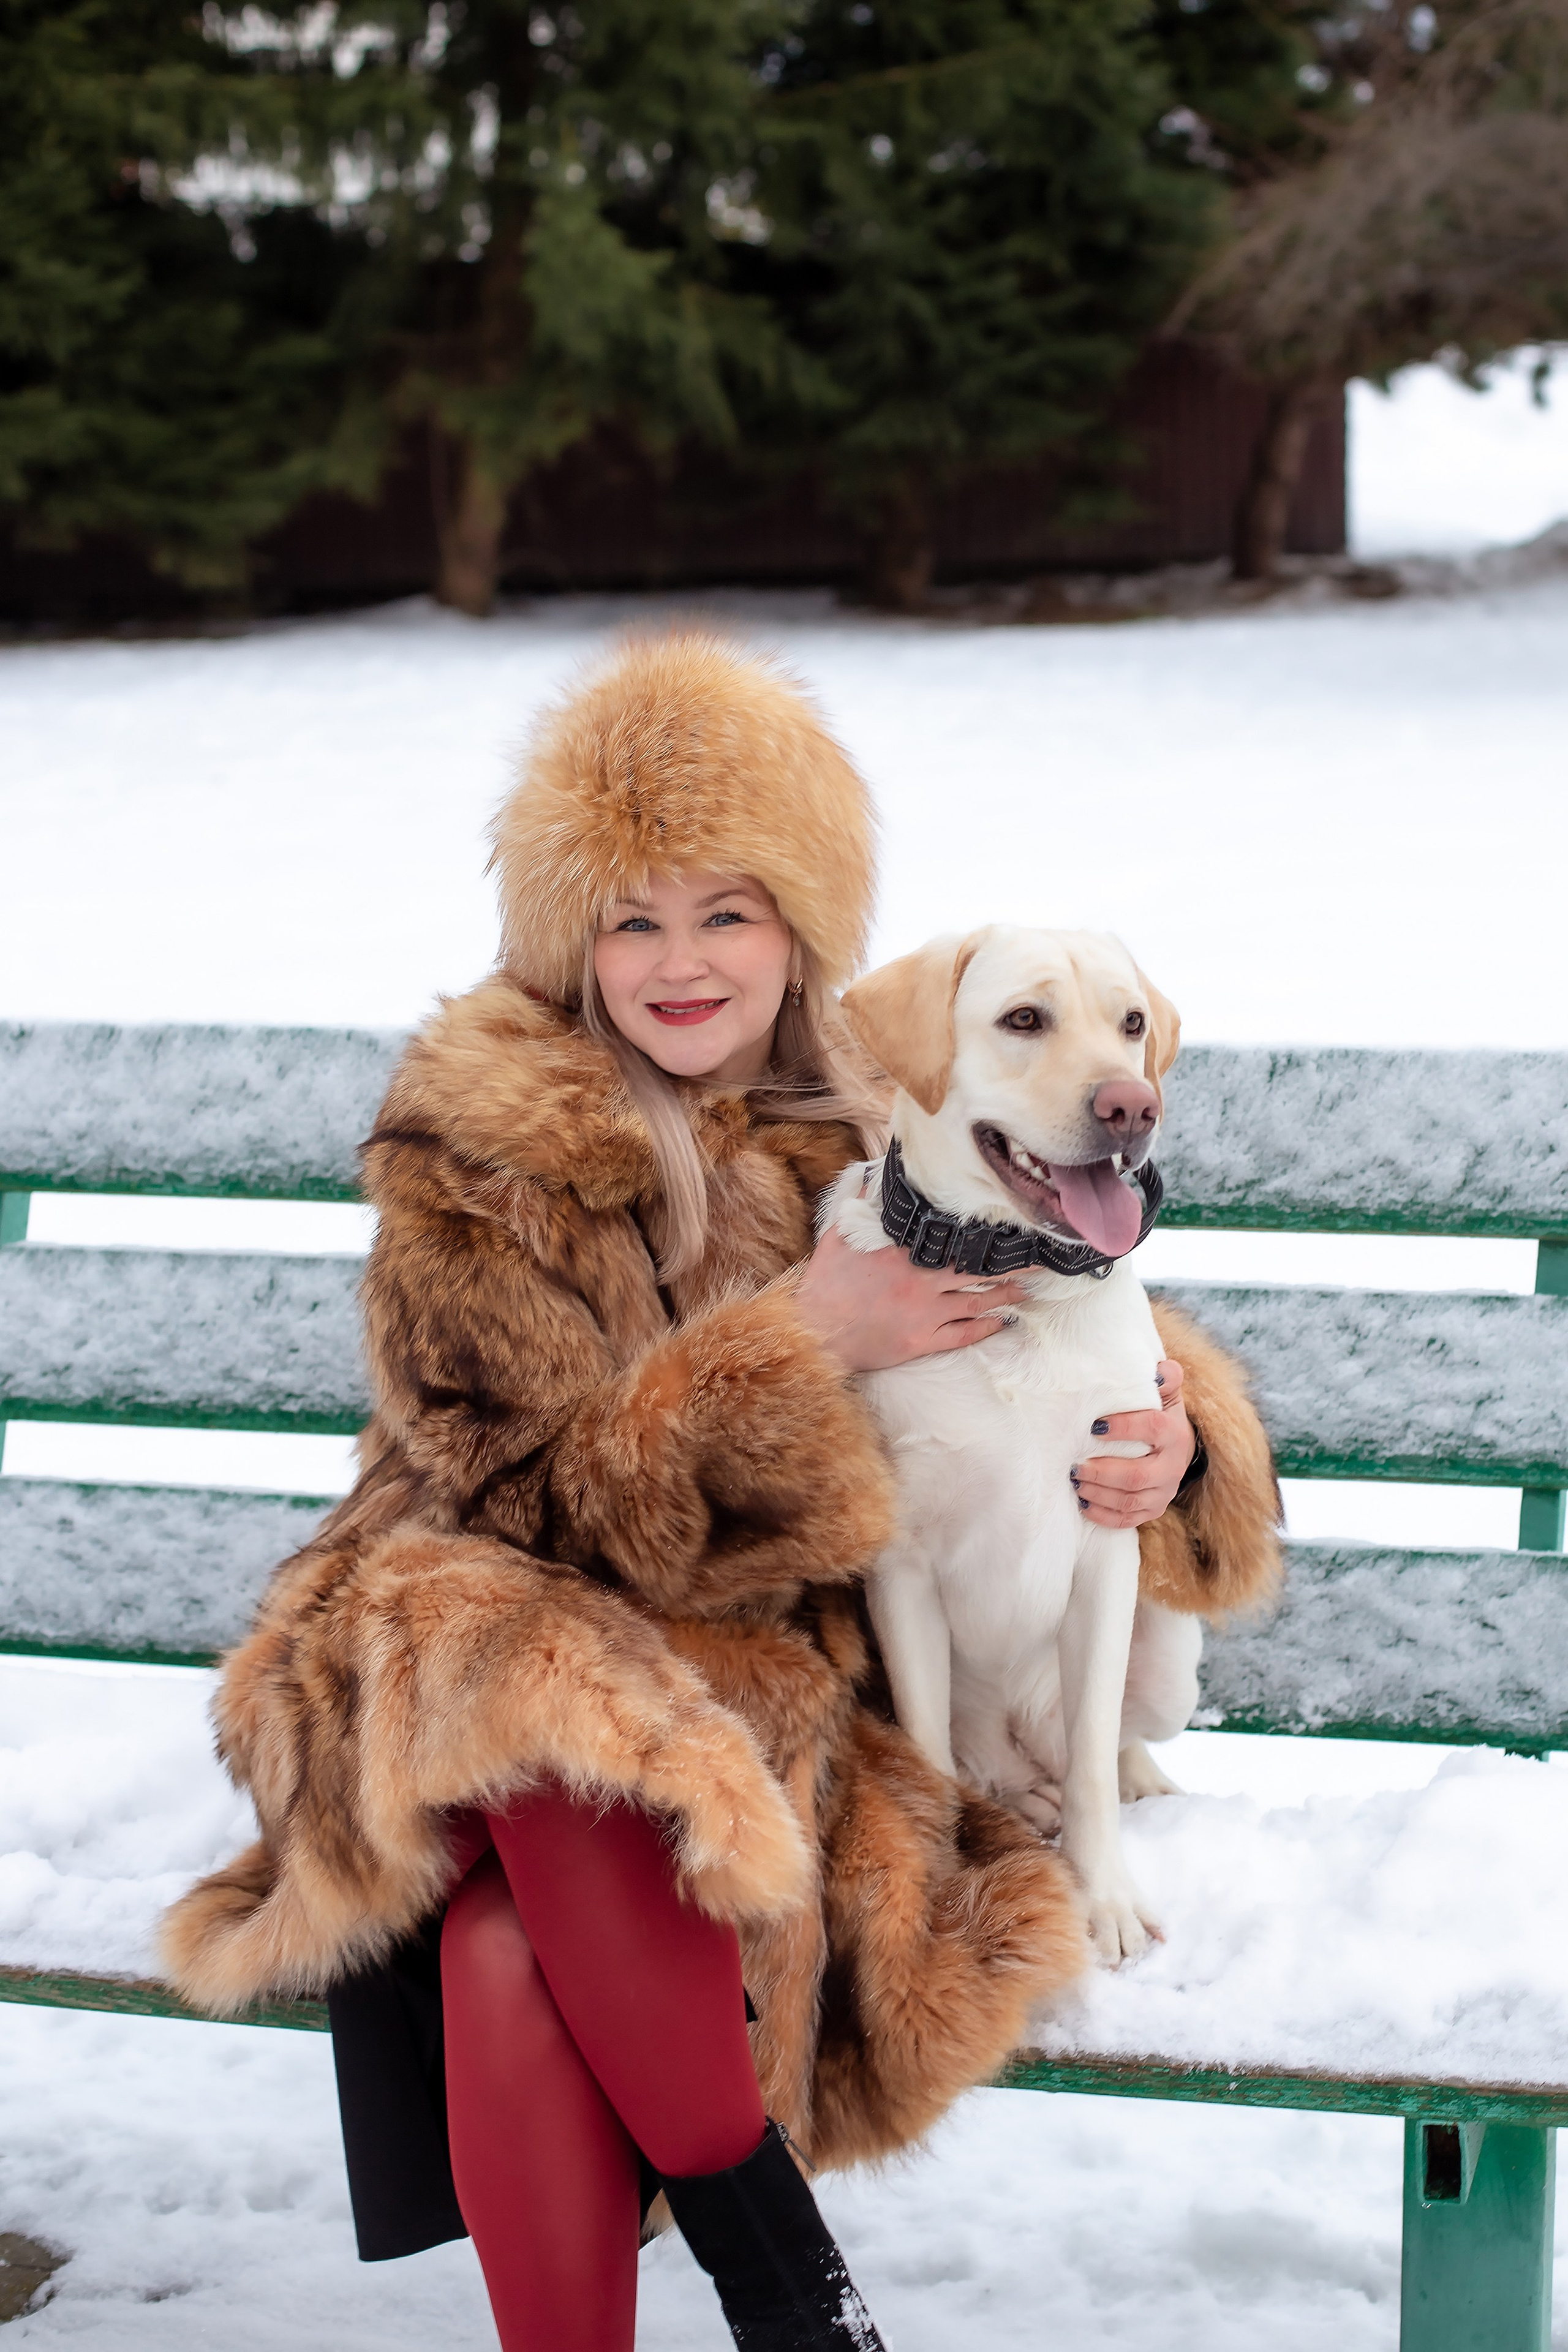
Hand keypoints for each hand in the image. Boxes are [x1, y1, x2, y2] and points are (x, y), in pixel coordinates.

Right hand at [795, 1223, 1029, 1373]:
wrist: (814, 1331)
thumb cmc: (825, 1284)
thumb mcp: (838, 1234)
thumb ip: (858, 1204)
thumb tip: (872, 1177)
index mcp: (906, 1251)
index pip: (957, 1240)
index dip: (987, 1237)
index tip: (1011, 1231)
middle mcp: (922, 1280)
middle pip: (978, 1271)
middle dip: (1011, 1266)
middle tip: (1039, 1262)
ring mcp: (925, 1313)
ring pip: (977, 1302)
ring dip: (1005, 1296)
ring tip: (1026, 1291)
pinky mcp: (922, 1341)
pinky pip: (963, 1334)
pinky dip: (985, 1327)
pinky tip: (1002, 1323)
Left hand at [1071, 1358, 1194, 1529]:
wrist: (1179, 1448)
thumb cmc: (1162, 1415)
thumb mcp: (1166, 1394)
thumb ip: (1165, 1378)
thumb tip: (1158, 1371)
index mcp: (1174, 1433)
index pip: (1152, 1429)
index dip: (1124, 1427)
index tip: (1094, 1426)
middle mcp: (1172, 1466)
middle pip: (1137, 1475)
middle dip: (1102, 1472)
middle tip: (1075, 1465)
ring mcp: (1164, 1492)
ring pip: (1129, 1501)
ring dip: (1098, 1494)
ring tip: (1074, 1481)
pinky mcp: (1153, 1509)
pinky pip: (1128, 1520)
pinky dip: (1103, 1515)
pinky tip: (1083, 1504)